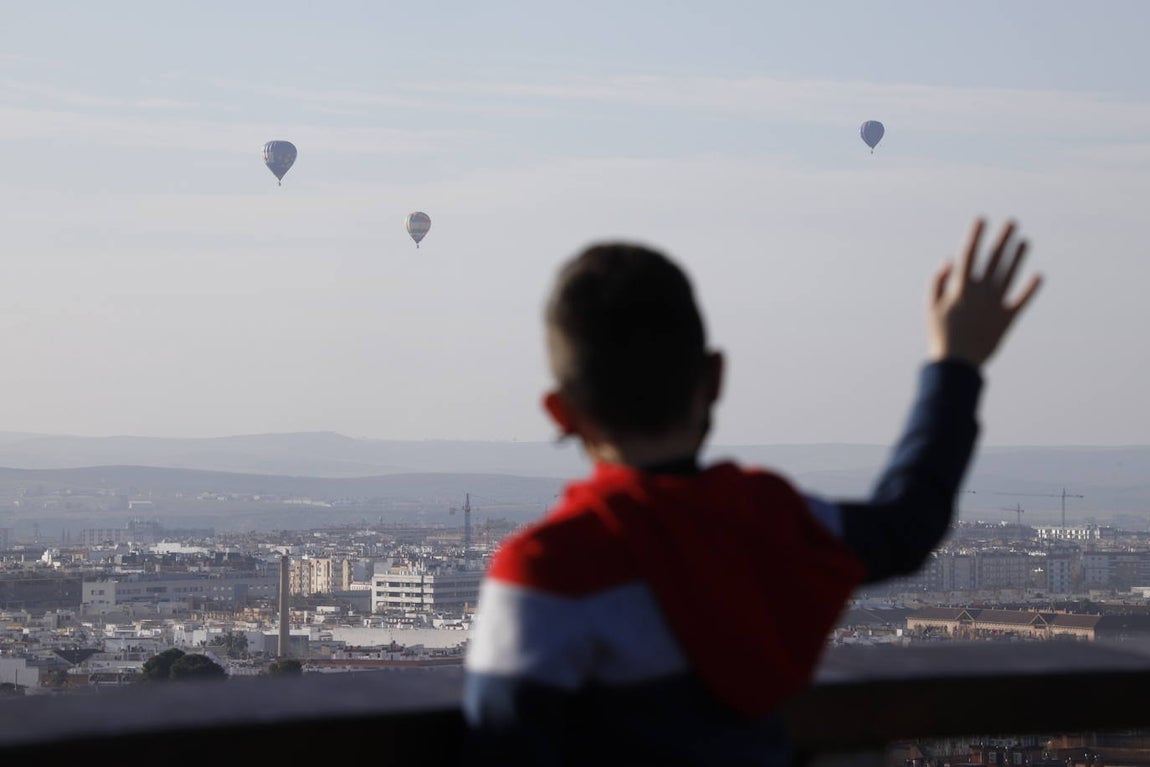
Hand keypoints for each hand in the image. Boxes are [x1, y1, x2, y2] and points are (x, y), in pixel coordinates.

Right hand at [928, 218, 1041, 367]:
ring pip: (1009, 275)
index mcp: (961, 288)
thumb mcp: (931, 306)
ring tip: (1024, 241)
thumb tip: (949, 260)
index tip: (981, 219)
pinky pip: (1021, 301)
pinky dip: (1030, 289)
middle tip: (1012, 222)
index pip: (969, 255)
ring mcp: (996, 304)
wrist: (957, 363)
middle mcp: (981, 292)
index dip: (975, 235)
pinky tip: (1039, 276)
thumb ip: (937, 281)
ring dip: (1018, 257)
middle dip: (1002, 239)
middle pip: (994, 260)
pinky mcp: (1007, 319)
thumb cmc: (940, 335)